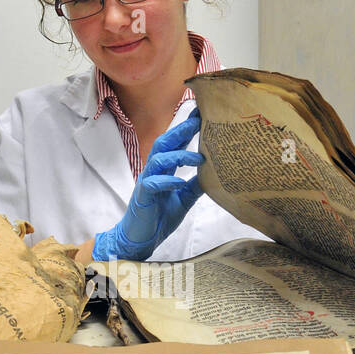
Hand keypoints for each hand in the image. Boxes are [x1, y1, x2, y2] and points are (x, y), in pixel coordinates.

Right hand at [92, 109, 204, 261]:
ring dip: (179, 155)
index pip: (175, 144)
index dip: (186, 128)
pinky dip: (167, 181)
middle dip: (181, 130)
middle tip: (198, 119)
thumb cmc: (159, 217)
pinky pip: (153, 183)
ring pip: (158, 159)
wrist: (139, 239)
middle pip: (165, 143)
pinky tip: (179, 182)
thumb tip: (214, 174)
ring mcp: (146, 182)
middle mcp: (154, 171)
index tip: (201, 114)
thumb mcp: (183, 199)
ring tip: (199, 157)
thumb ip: (195, 185)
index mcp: (163, 169)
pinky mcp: (143, 196)